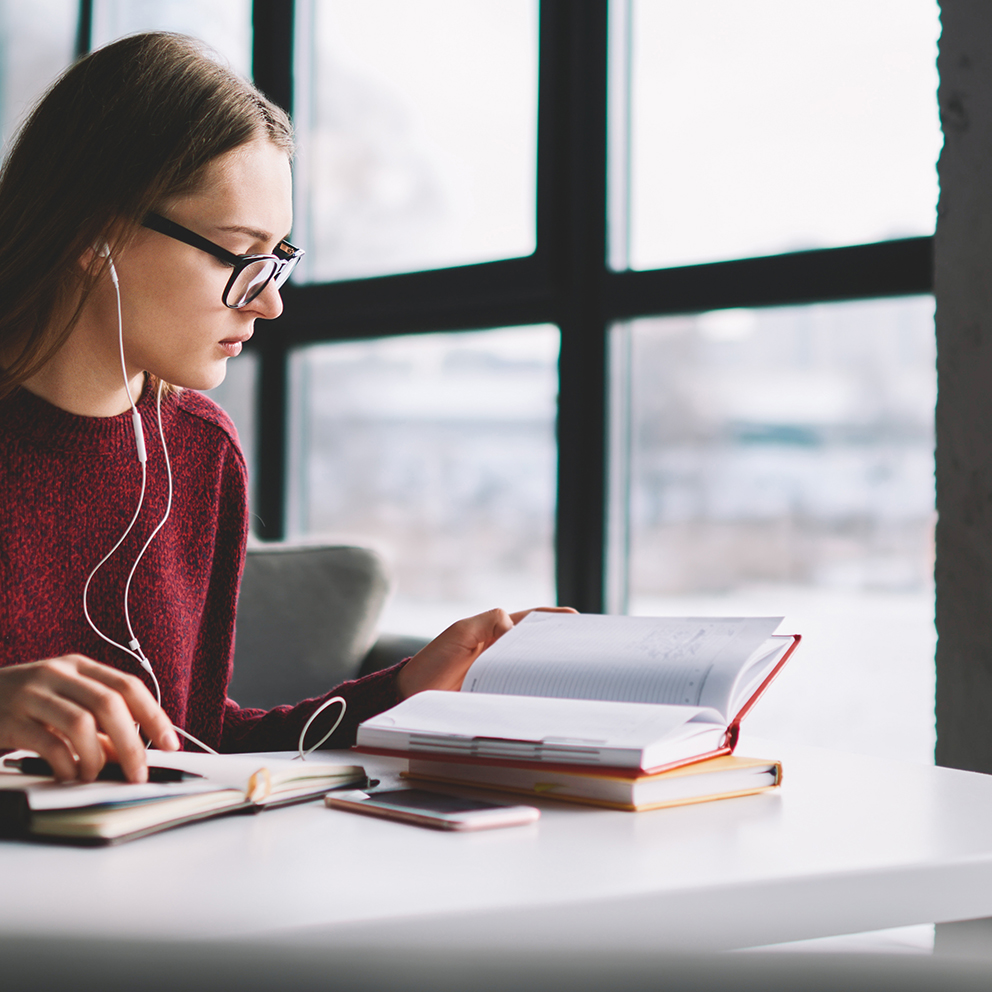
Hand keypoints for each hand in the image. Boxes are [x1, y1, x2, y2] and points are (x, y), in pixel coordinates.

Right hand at [0, 655, 178, 782]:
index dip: (154, 716)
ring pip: (81, 723)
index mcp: (78, 666)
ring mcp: (31, 694)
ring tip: (95, 775)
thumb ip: (98, 725)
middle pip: (109, 704)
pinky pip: (49, 744)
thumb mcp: (65, 704)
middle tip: (139, 773)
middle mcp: (57, 673)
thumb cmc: (23, 705)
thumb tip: (133, 755)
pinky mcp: (9, 720)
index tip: (170, 744)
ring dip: (96, 757)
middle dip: (132, 743)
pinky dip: (67, 764)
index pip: (128, 686)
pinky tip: (69, 774)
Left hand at [396, 606, 577, 698]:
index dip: (555, 621)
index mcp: (498, 632)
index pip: (533, 622)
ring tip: (574, 676)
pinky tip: (550, 698)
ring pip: (535, 672)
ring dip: (552, 674)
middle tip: (586, 651)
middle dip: (562, 648)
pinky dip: (537, 696)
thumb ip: (489, 622)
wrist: (412, 696)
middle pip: (540, 648)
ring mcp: (503, 677)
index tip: (579, 622)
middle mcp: (504, 654)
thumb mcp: (460, 633)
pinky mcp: (500, 698)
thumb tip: (515, 629)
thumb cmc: (434, 662)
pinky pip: (523, 695)